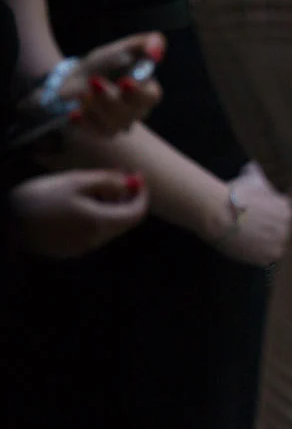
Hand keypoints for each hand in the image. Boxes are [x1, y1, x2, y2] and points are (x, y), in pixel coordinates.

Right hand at [8, 169, 147, 258]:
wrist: (4, 220)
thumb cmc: (40, 196)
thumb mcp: (76, 180)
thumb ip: (108, 181)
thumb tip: (130, 181)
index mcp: (99, 224)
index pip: (137, 214)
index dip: (141, 194)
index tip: (136, 177)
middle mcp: (93, 241)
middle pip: (123, 221)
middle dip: (125, 198)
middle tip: (117, 177)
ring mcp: (79, 249)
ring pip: (107, 227)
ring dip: (110, 207)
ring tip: (96, 187)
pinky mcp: (65, 251)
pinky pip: (91, 234)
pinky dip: (95, 218)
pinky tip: (81, 203)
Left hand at [63, 33, 165, 137]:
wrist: (77, 78)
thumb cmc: (107, 62)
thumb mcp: (126, 46)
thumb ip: (149, 42)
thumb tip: (155, 52)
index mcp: (147, 90)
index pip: (151, 97)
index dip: (139, 92)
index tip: (124, 81)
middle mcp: (136, 110)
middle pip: (129, 113)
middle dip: (110, 100)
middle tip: (93, 82)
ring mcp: (118, 123)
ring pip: (112, 124)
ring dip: (95, 107)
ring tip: (82, 92)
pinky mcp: (99, 131)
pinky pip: (93, 132)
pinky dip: (83, 122)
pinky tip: (74, 113)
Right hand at [209, 162, 291, 266]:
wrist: (221, 214)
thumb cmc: (236, 194)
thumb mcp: (251, 177)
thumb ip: (256, 172)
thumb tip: (252, 166)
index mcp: (287, 208)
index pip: (281, 214)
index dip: (266, 215)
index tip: (254, 217)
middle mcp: (288, 226)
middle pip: (278, 230)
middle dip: (266, 229)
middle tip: (249, 229)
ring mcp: (279, 243)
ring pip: (273, 244)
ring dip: (263, 243)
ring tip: (247, 240)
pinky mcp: (268, 257)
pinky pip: (265, 258)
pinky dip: (256, 255)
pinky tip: (246, 248)